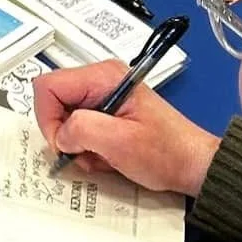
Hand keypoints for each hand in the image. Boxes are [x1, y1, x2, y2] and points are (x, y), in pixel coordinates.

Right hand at [34, 62, 220, 198]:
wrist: (193, 164)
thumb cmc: (166, 152)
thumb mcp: (120, 142)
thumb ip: (82, 129)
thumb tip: (60, 134)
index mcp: (103, 77)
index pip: (49, 86)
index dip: (48, 118)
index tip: (63, 144)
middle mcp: (100, 80)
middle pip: (54, 101)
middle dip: (63, 133)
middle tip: (84, 154)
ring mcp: (103, 95)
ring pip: (65, 117)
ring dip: (77, 144)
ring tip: (102, 156)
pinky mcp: (107, 112)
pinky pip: (80, 127)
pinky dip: (87, 146)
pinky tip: (107, 156)